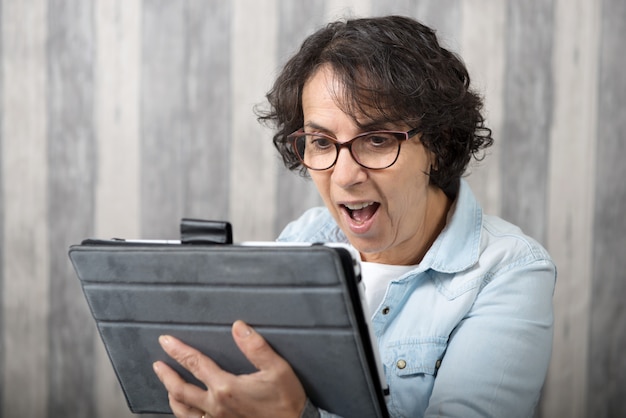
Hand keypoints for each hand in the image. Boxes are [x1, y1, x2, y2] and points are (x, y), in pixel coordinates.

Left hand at [153, 320, 307, 417]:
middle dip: (167, 374)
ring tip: (167, 386)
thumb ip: (256, 347)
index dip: (179, 350)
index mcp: (226, 387)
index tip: (166, 340)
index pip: (195, 363)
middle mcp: (216, 405)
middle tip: (158, 364)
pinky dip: (184, 413)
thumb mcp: (277, 369)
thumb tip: (238, 326)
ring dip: (172, 395)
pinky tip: (186, 409)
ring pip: (183, 411)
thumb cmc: (286, 401)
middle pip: (181, 389)